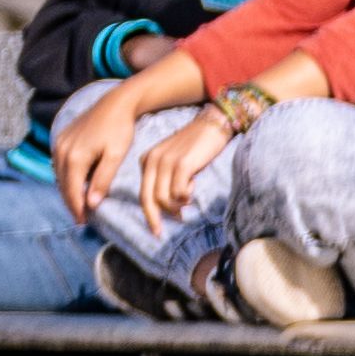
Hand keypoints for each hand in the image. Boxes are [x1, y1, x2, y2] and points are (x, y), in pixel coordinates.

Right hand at [52, 89, 145, 224]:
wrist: (115, 103)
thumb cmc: (119, 129)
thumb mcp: (115, 156)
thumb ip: (102, 180)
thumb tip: (91, 204)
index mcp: (75, 157)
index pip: (72, 191)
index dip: (77, 209)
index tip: (84, 223)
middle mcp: (62, 150)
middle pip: (63, 185)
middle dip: (71, 203)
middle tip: (81, 219)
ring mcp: (59, 143)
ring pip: (59, 175)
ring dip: (67, 190)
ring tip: (79, 204)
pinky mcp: (60, 137)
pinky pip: (59, 164)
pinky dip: (65, 177)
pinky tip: (76, 183)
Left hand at [139, 95, 232, 227]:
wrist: (211, 124)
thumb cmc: (195, 146)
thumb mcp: (174, 161)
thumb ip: (167, 180)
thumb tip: (172, 207)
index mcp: (147, 160)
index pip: (143, 193)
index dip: (150, 214)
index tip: (156, 230)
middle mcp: (152, 160)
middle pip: (148, 198)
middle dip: (155, 219)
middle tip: (162, 231)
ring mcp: (166, 161)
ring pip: (164, 199)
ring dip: (177, 206)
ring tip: (188, 199)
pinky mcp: (182, 164)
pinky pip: (179, 192)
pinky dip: (186, 196)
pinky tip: (193, 187)